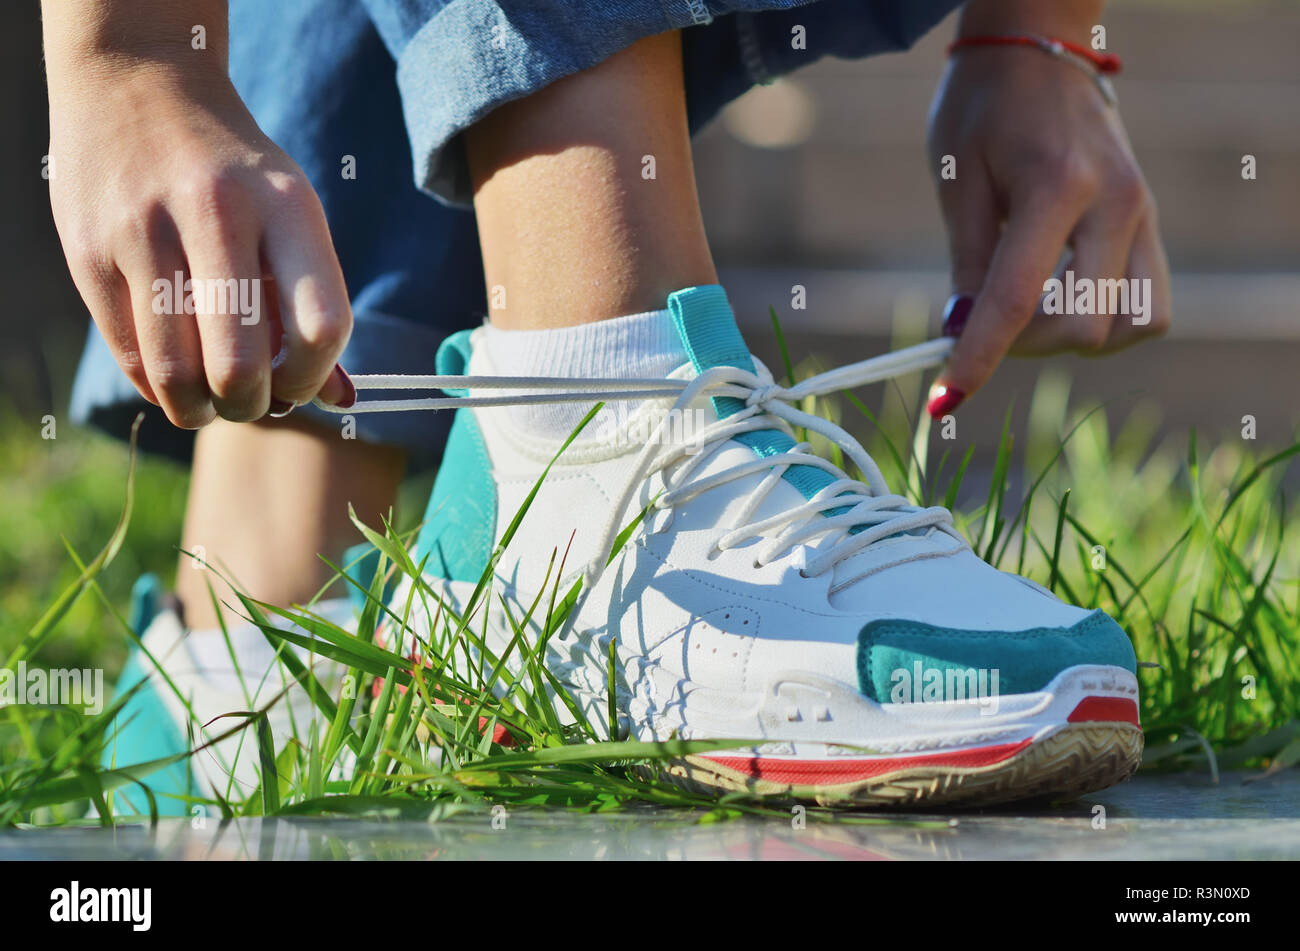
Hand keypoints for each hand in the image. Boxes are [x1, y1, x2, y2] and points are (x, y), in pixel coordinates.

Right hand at [44, 10, 352, 426]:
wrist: (137, 83)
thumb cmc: (235, 172)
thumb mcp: (291, 217)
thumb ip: (313, 308)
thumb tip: (341, 402)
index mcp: (285, 204)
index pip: (321, 326)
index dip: (313, 377)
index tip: (300, 385)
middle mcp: (216, 213)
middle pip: (240, 364)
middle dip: (250, 405)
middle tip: (250, 401)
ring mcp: (144, 231)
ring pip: (177, 372)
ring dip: (200, 409)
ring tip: (211, 401)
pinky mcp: (89, 251)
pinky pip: (131, 355)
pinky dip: (158, 387)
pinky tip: (174, 377)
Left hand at [925, 11, 1170, 415]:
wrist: (1040, 44)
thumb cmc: (985, 103)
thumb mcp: (957, 177)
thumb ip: (966, 261)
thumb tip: (963, 335)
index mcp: (1059, 185)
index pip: (1017, 299)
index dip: (979, 357)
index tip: (946, 398)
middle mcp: (1117, 204)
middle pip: (1083, 328)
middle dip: (1021, 345)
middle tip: (976, 323)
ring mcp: (1145, 214)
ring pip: (1131, 327)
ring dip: (1071, 340)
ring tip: (1024, 311)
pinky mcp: (1152, 222)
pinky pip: (1147, 306)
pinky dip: (1104, 322)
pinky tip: (1061, 301)